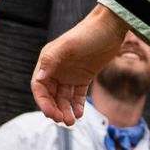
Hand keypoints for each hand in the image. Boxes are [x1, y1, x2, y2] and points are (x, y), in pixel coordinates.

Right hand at [32, 5, 127, 123]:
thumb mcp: (68, 45)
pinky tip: (79, 114)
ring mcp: (70, 74)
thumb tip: (38, 79)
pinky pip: (77, 95)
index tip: (51, 114)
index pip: (39, 86)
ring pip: (63, 98)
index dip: (43, 102)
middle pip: (50, 95)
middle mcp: (57, 69)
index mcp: (48, 61)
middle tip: (62, 120)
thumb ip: (51, 61)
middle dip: (54, 109)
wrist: (110, 27)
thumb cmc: (87, 33)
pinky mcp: (84, 77)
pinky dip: (77, 105)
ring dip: (65, 110)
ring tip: (71, 122)